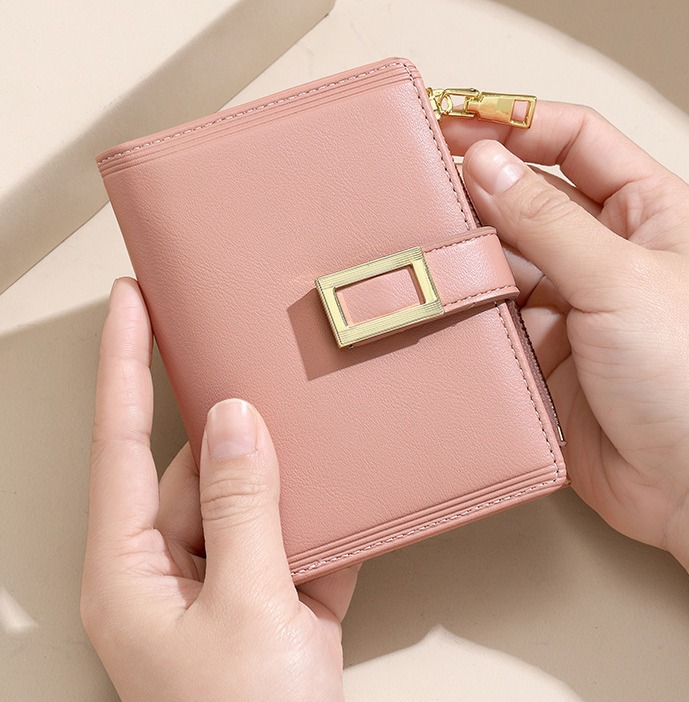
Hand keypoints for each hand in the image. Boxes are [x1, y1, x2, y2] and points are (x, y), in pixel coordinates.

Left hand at [81, 278, 358, 700]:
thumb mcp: (245, 608)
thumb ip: (241, 508)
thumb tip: (234, 421)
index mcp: (133, 566)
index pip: (121, 439)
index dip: (124, 362)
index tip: (130, 299)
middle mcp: (172, 563)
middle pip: (203, 464)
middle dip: (237, 418)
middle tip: (259, 353)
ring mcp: (225, 576)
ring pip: (257, 494)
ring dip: (292, 469)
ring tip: (318, 424)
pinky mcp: (273, 592)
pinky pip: (296, 531)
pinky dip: (324, 513)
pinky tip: (349, 487)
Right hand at [442, 103, 688, 646]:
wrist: (687, 487)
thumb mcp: (619, 279)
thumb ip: (547, 218)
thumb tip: (486, 160)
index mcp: (650, 211)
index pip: (576, 140)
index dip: (516, 122)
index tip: (455, 121)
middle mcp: (610, 249)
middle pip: (533, 193)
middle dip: (481, 184)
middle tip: (421, 176)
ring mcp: (573, 298)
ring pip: (506, 252)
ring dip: (470, 247)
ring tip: (424, 237)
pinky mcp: (542, 344)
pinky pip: (494, 306)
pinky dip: (468, 298)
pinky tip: (441, 291)